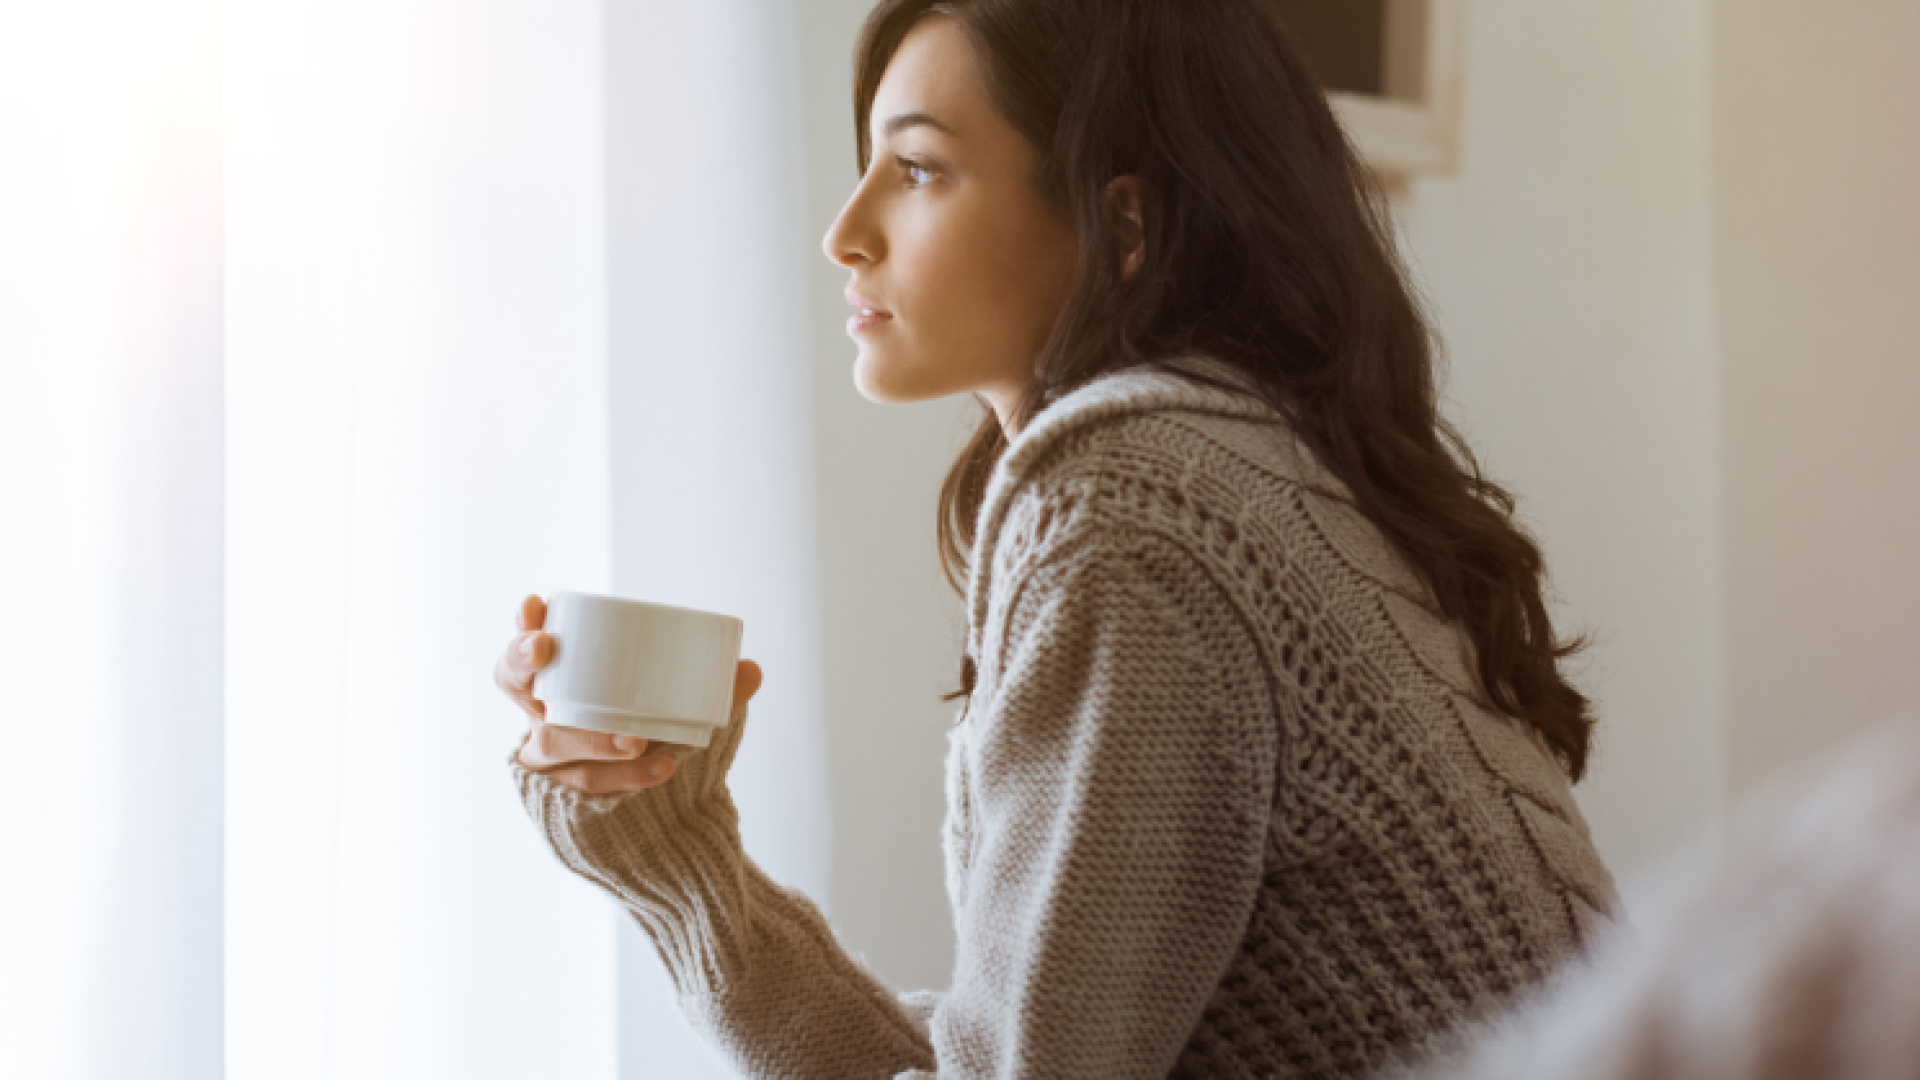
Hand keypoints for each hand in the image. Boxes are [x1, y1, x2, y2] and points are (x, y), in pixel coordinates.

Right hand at [495, 593, 763, 794]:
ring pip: (554, 742)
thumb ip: (714, 690)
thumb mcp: (680, 710)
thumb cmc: (657, 742)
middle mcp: (542, 718)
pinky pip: (587, 786)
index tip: (533, 605)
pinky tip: (660, 769)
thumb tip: (751, 668)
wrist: (657, 821)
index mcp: (559, 684)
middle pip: (513, 685)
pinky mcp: (562, 800)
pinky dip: (626, 778)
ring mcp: (547, 762)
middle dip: (522, 661)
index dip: (520, 628)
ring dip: (595, 737)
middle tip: (546, 648)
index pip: (522, 653)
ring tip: (637, 740)